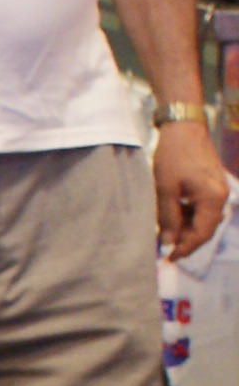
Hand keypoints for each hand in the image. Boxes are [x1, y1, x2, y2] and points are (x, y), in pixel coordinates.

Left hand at [154, 114, 229, 262]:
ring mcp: (218, 190)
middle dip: (185, 241)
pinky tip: (172, 217)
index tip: (168, 258)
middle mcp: (221, 196)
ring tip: (165, 232)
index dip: (184, 249)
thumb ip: (168, 218)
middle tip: (164, 248)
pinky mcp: (211, 185)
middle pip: (204, 229)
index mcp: (213, 199)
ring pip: (203, 219)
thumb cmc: (174, 155)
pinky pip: (202, 208)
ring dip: (185, 228)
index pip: (201, 234)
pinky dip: (188, 216)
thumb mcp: (166, 190)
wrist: (183, 127)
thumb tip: (168, 242)